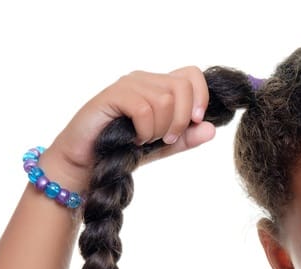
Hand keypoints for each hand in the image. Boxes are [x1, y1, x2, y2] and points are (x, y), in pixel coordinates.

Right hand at [42, 67, 214, 191]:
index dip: (201, 96)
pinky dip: (145, 130)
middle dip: (181, 119)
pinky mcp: (112, 96)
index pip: (191, 74)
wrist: (89, 163)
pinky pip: (144, 108)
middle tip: (166, 139)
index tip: (196, 120)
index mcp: (159, 87)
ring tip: (145, 139)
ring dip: (160, 128)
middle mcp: (144, 80)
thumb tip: (211, 129)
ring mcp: (127, 85)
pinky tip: (135, 139)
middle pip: (182, 86)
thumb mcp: (164, 146)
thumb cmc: (125, 150)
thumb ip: (187, 137)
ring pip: (164, 99)